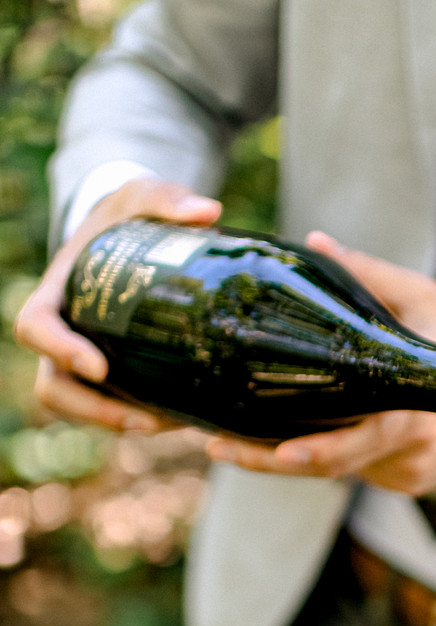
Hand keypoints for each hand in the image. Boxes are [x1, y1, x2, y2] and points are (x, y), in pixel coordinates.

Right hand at [15, 177, 221, 432]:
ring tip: (171, 427)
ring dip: (120, 423)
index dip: (59, 350)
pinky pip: (113, 405)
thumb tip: (210, 211)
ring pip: (83, 406)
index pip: (35, 327)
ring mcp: (82, 358)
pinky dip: (143, 416)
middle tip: (144, 420)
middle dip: (94, 410)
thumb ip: (166, 198)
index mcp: (55, 293)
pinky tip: (186, 421)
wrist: (128, 236)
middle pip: (55, 386)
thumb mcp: (141, 198)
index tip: (98, 367)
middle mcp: (61, 334)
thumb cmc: (126, 217)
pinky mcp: (110, 374)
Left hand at [206, 232, 435, 486]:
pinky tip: (291, 431)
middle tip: (216, 447)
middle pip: (334, 465)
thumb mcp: (425, 298)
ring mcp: (406, 474)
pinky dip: (325, 448)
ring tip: (235, 434)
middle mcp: (411, 453)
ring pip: (338, 465)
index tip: (278, 450)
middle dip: (270, 459)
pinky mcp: (402, 482)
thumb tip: (315, 241)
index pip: (363, 441)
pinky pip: (354, 467)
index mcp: (420, 412)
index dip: (319, 451)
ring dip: (292, 449)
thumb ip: (368, 276)